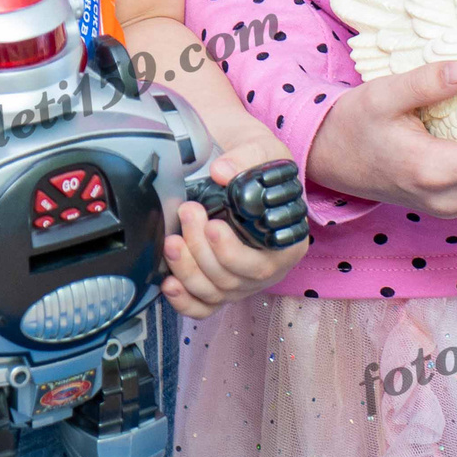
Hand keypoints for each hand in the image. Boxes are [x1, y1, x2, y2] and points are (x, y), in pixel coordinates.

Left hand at [162, 135, 307, 318]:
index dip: (233, 252)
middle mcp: (266, 268)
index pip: (264, 263)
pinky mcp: (218, 287)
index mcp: (287, 242)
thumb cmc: (257, 162)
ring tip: (172, 240)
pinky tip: (169, 282)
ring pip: (213, 292)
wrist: (239, 163)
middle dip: (202, 251)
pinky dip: (184, 300)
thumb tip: (222, 171)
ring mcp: (241, 280)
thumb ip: (246, 157)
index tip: (213, 226)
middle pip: (233, 278)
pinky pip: (203, 307)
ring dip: (188, 269)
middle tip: (188, 214)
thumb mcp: (262, 148)